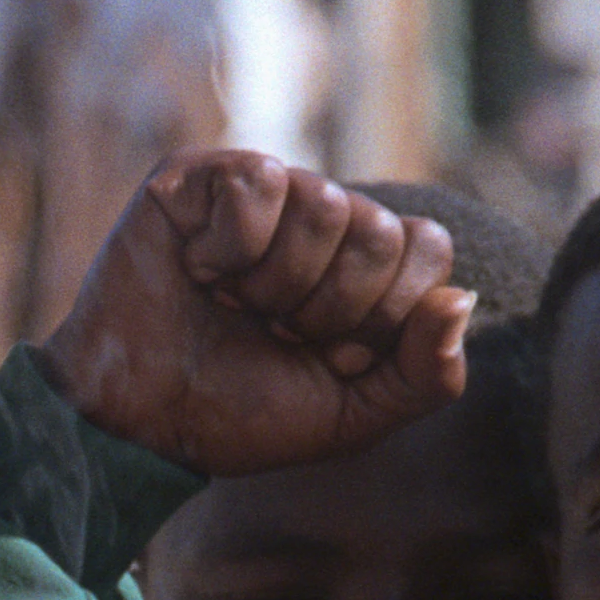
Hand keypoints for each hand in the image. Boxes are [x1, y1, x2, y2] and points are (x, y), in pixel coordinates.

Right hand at [35, 148, 471, 473]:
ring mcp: (261, 192)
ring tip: (232, 304)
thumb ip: (426, 377)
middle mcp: (317, 219)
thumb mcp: (350, 418)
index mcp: (360, 268)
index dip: (381, 316)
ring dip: (276, 282)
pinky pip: (260, 181)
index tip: (326, 355)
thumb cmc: (236, 418)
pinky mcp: (200, 175)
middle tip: (273, 332)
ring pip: (325, 201)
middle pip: (380, 230)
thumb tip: (462, 299)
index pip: (426, 249)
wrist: (137, 425)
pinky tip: (197, 270)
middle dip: (328, 307)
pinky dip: (229, 248)